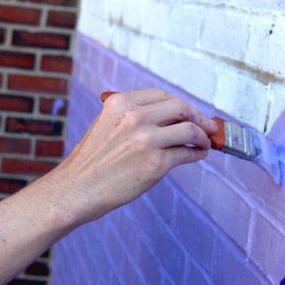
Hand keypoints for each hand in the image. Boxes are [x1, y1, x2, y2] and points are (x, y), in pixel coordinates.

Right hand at [54, 88, 217, 221]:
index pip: (162, 95)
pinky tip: (196, 155)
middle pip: (181, 107)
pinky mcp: (156, 163)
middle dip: (198, 116)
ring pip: (190, 129)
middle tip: (207, 126)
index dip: (180, 104)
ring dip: (202, 136)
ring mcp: (147, 140)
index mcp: (121, 103)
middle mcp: (135, 117)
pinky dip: (196, 153)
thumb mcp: (106, 125)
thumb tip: (169, 118)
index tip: (189, 112)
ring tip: (204, 143)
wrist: (76, 189)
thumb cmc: (91, 162)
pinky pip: (186, 153)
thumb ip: (132, 117)